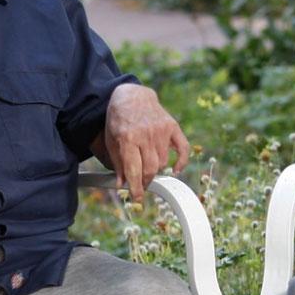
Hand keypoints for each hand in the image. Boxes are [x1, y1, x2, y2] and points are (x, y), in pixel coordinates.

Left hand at [101, 83, 189, 198]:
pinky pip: (183, 149)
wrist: (132, 96)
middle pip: (150, 169)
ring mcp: (161, 130)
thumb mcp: (112, 141)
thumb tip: (122, 185)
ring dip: (156, 170)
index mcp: (128, 138)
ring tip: (148, 167)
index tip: (137, 198)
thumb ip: (118, 163)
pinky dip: (181, 162)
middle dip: (145, 182)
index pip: (134, 170)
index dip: (136, 188)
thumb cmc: (119, 120)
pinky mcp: (172, 126)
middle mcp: (146, 135)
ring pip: (163, 163)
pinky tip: (175, 170)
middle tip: (141, 185)